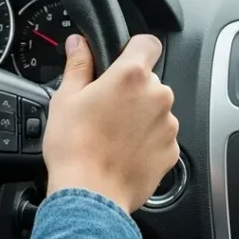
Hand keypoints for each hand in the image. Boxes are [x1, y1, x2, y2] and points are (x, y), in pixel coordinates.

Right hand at [42, 33, 178, 212]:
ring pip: (155, 108)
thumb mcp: (66, 98)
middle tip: (104, 106)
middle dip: (130, 88)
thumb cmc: (75, 147)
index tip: (122, 58)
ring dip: (139, 115)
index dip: (134, 48)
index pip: (147, 43)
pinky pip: (160, 136)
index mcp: (131, 76)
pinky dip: (146, 139)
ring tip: (111, 133)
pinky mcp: (171, 152)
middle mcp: (157, 96)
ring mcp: (167, 126)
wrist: (90, 196)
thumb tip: (78, 44)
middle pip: (149, 79)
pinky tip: (122, 150)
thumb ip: (78, 64)